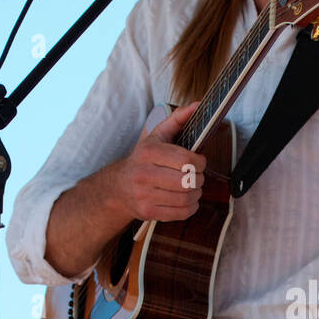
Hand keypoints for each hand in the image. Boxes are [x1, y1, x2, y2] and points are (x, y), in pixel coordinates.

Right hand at [113, 102, 205, 221]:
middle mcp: (143, 174)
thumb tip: (198, 106)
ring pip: (187, 198)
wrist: (118, 186)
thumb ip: (178, 119)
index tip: (199, 162)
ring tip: (192, 187)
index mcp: (148, 152)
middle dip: (200, 179)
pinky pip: (181, 213)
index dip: (200, 162)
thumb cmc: (144, 159)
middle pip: (188, 181)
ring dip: (197, 193)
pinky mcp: (147, 212)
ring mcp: (144, 195)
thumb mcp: (157, 136)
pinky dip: (191, 207)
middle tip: (197, 176)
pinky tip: (186, 199)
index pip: (186, 160)